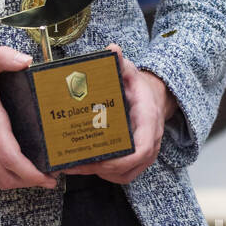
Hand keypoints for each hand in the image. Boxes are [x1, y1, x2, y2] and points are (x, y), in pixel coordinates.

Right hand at [0, 47, 59, 190]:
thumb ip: (4, 57)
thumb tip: (26, 60)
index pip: (11, 158)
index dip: (32, 172)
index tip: (49, 175)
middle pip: (8, 177)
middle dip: (33, 182)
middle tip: (52, 177)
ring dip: (20, 183)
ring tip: (39, 177)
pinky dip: (6, 179)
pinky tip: (18, 173)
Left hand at [64, 43, 176, 184]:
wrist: (152, 98)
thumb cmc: (138, 88)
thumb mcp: (130, 72)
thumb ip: (121, 63)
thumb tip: (112, 49)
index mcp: (149, 122)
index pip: (141, 150)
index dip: (120, 160)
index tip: (98, 160)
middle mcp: (150, 142)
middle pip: (128, 168)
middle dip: (99, 169)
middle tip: (73, 164)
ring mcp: (144, 154)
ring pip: (123, 175)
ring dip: (98, 174)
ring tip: (72, 166)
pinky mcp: (135, 160)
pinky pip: (121, 175)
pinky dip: (103, 174)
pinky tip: (82, 166)